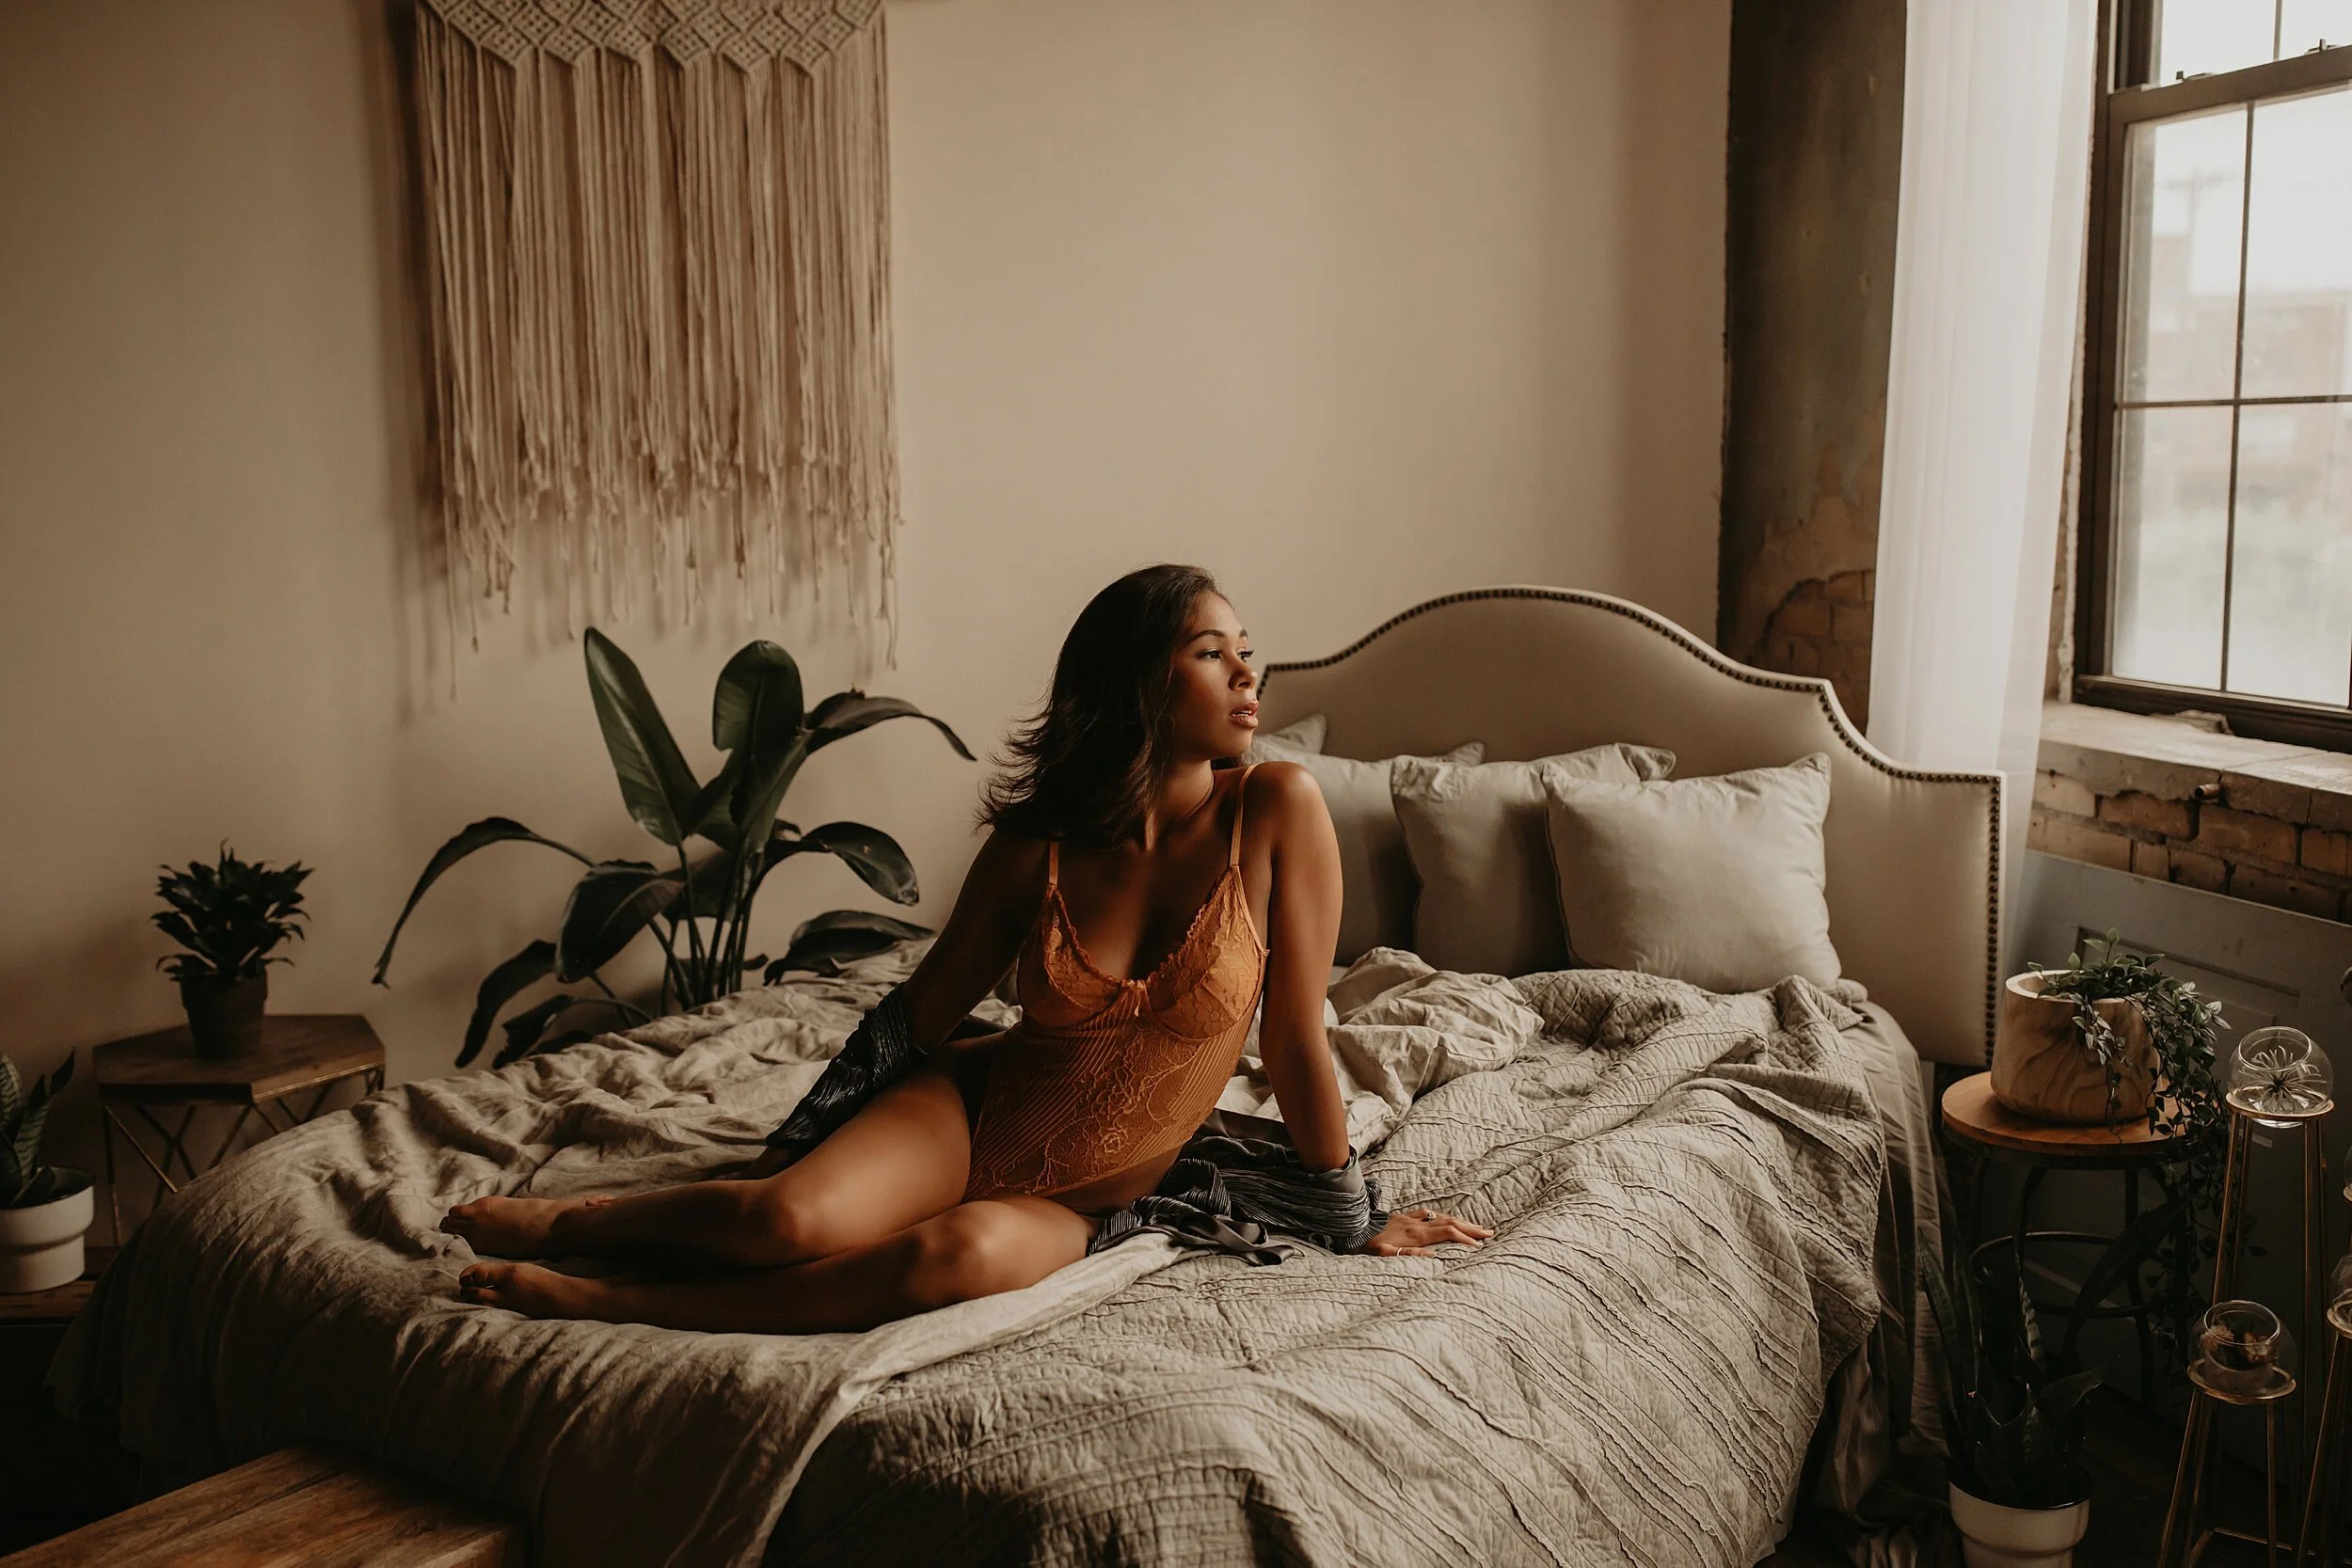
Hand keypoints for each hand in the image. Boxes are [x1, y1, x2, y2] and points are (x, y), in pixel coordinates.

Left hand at [1363, 1206, 1491, 1256]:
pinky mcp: (1402, 1216)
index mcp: (1414, 1235)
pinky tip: (1445, 1218)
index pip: (1447, 1234)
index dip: (1465, 1239)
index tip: (1479, 1247)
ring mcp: (1410, 1219)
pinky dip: (1441, 1217)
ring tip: (1475, 1228)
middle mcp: (1415, 1224)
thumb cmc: (1366, 1245)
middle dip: (1470, 1229)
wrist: (1351, 1228)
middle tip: (1489, 1234)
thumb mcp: (1384, 1255)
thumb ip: (1409, 1255)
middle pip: (1449, 1223)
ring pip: (1441, 1217)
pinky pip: (1427, 1214)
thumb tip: (1434, 1257)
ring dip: (1460, 1222)